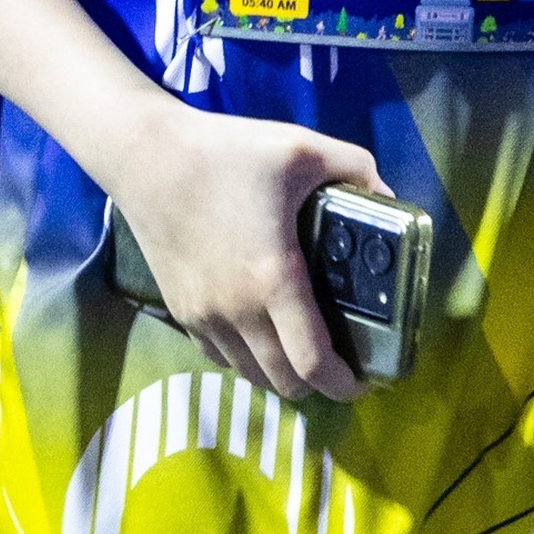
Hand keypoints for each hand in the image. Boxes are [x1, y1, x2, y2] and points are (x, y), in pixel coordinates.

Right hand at [108, 104, 388, 402]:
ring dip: (280, 373)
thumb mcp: (303, 149)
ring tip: (301, 350)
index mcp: (274, 280)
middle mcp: (237, 311)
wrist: (145, 156)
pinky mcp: (181, 310)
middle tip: (340, 364)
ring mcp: (204, 315)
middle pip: (284, 382)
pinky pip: (219, 355)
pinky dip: (245, 356)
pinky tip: (258, 331)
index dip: (344, 383)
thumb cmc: (225, 152)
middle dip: (318, 384)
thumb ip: (357, 170)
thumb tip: (388, 196)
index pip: (311, 362)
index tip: (365, 382)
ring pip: (250, 373)